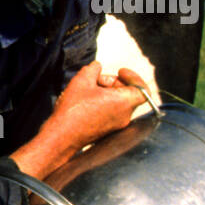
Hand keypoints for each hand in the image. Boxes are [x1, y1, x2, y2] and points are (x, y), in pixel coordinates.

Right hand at [10, 62, 144, 178]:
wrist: (61, 137)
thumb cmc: (73, 110)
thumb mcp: (82, 80)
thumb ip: (93, 69)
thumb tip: (97, 66)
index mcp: (124, 103)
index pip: (142, 89)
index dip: (134, 77)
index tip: (120, 71)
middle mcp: (124, 116)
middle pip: (127, 94)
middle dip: (113, 82)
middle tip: (95, 80)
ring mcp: (116, 126)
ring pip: (118, 103)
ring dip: (105, 93)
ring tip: (86, 90)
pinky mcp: (106, 132)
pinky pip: (110, 113)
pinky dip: (102, 104)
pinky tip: (84, 102)